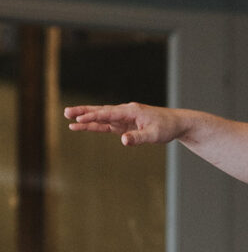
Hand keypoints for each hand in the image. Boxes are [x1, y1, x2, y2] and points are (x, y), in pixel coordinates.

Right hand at [64, 102, 185, 145]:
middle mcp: (126, 112)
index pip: (108, 113)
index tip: (78, 119)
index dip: (93, 116)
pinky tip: (83, 126)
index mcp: (131, 111)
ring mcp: (124, 118)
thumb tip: (123, 140)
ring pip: (102, 117)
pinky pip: (107, 124)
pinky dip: (96, 125)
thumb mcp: (154, 135)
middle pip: (101, 111)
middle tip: (66, 113)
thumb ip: (138, 137)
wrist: (177, 123)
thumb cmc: (166, 127)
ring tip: (69, 118)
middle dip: (84, 112)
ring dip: (87, 118)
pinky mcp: (125, 124)